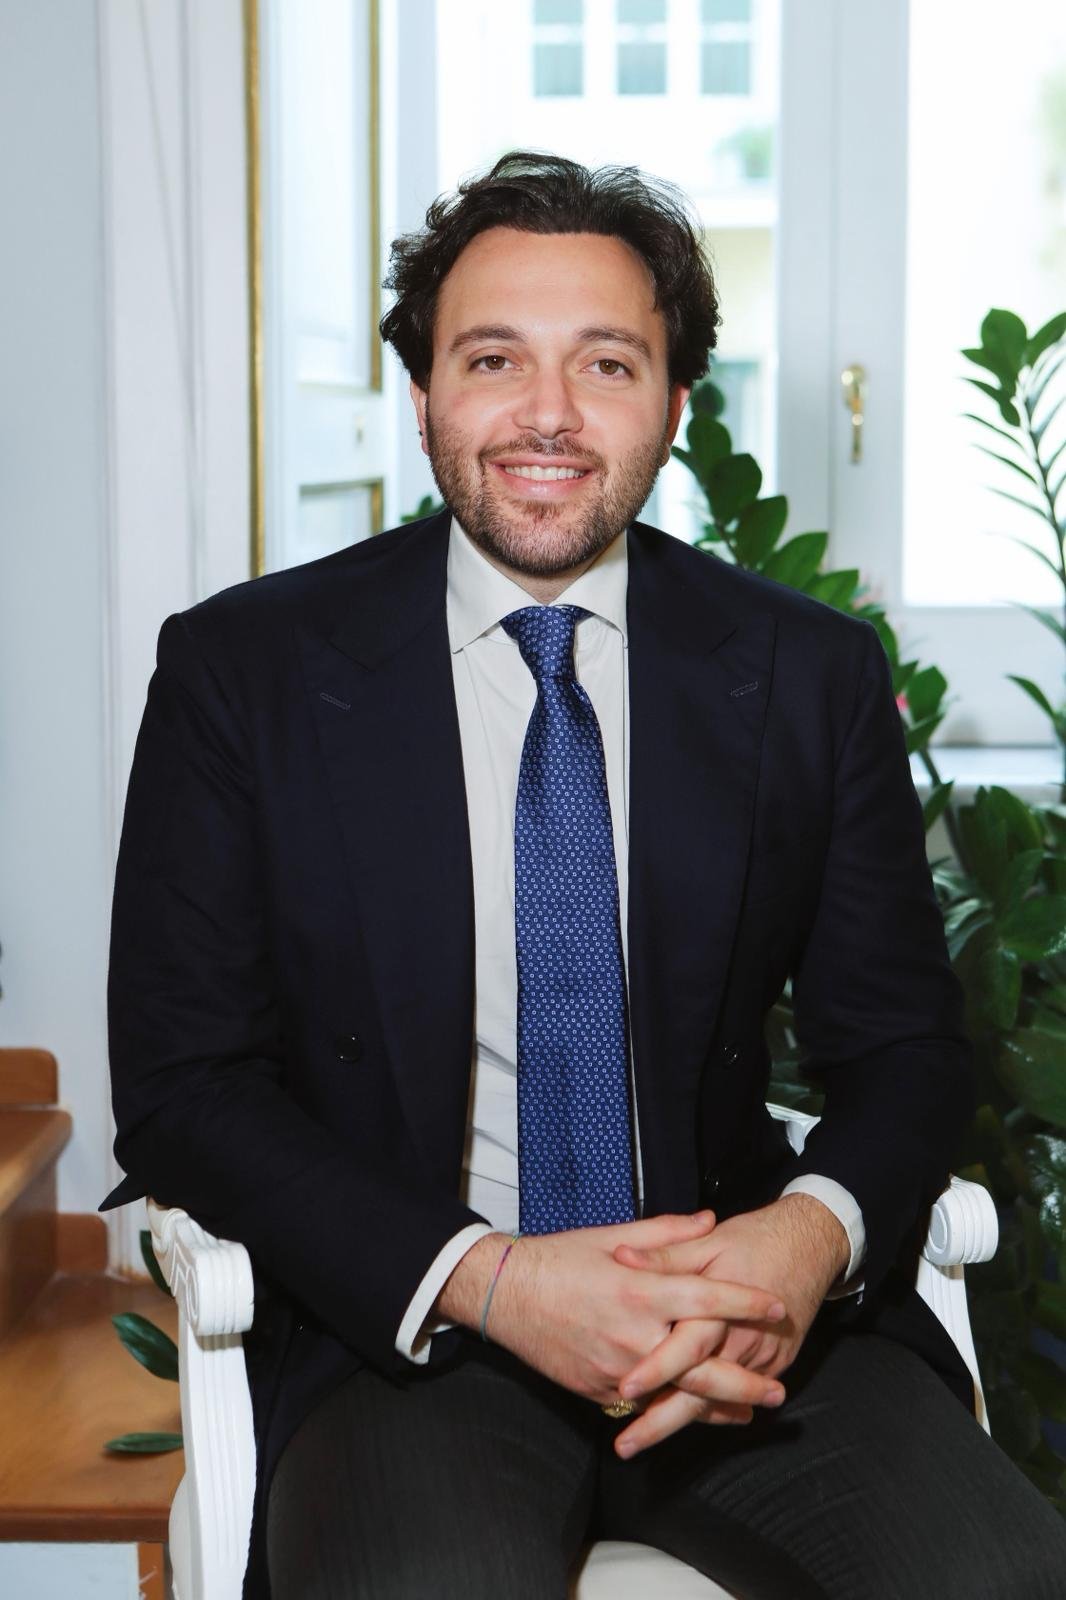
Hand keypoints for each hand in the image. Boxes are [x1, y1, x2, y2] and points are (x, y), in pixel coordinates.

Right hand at [434, 1211, 788, 1416]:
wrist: (507, 1295)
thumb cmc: (560, 1258)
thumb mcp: (613, 1235)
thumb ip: (667, 1233)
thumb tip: (709, 1221)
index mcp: (640, 1289)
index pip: (708, 1299)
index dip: (747, 1303)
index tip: (778, 1307)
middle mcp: (633, 1335)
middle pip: (703, 1366)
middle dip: (746, 1380)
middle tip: (779, 1389)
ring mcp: (617, 1369)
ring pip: (678, 1395)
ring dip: (719, 1407)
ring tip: (751, 1411)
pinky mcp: (600, 1391)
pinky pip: (645, 1404)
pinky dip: (675, 1409)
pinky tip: (697, 1413)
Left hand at [609, 1193, 849, 1456]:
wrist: (810, 1246)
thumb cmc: (754, 1241)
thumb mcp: (707, 1242)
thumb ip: (665, 1256)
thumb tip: (622, 1258)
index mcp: (721, 1308)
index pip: (686, 1347)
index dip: (656, 1369)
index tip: (624, 1390)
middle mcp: (742, 1341)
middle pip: (700, 1392)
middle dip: (661, 1422)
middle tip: (624, 1446)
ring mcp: (761, 1359)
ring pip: (716, 1401)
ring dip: (679, 1422)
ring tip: (639, 1442)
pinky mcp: (773, 1366)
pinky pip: (736, 1397)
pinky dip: (708, 1411)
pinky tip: (675, 1423)